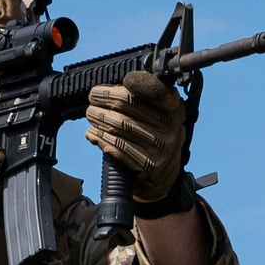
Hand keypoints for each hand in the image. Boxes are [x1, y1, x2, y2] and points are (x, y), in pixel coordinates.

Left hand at [85, 70, 184, 201]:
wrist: (162, 178)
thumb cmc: (152, 138)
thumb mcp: (157, 115)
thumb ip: (141, 99)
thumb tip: (109, 88)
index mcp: (173, 108)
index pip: (151, 89)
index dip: (124, 86)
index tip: (101, 90)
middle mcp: (171, 126)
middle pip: (126, 105)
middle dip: (103, 100)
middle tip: (91, 101)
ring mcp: (162, 147)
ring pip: (120, 125)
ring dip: (99, 119)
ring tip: (90, 115)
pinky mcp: (150, 165)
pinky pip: (118, 147)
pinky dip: (101, 138)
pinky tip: (93, 134)